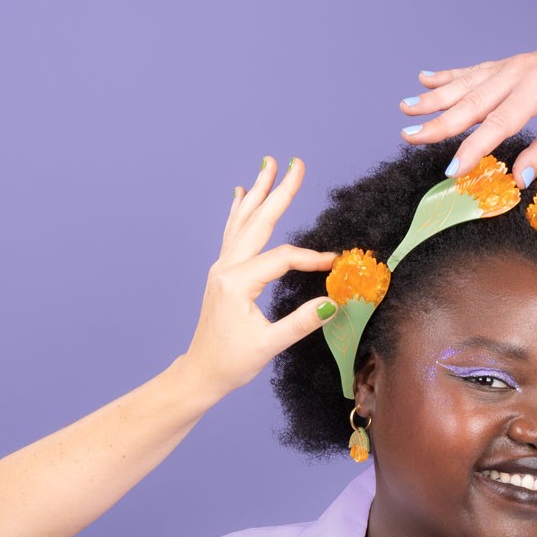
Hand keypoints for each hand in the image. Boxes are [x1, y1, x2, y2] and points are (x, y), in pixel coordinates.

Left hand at [181, 157, 336, 401]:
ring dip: (258, 193)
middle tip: (295, 163)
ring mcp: (221, 268)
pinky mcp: (222, 274)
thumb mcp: (269, 345)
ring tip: (268, 165)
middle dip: (278, 192)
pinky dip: (240, 212)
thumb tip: (333, 303)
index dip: (311, 258)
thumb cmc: (232, 362)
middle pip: (258, 223)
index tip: (335, 262)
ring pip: (243, 222)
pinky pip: (233, 234)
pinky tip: (242, 194)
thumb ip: (302, 322)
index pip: (282, 259)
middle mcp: (226, 269)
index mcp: (237, 283)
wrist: (201, 372)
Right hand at [399, 32, 536, 186]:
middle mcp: (519, 72)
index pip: (497, 124)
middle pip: (472, 102)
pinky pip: (474, 71)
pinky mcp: (510, 65)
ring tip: (407, 108)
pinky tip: (426, 79)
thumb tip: (516, 178)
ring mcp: (512, 65)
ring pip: (466, 84)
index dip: (472, 149)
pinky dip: (449, 76)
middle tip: (410, 137)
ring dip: (434, 98)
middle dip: (438, 122)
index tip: (451, 170)